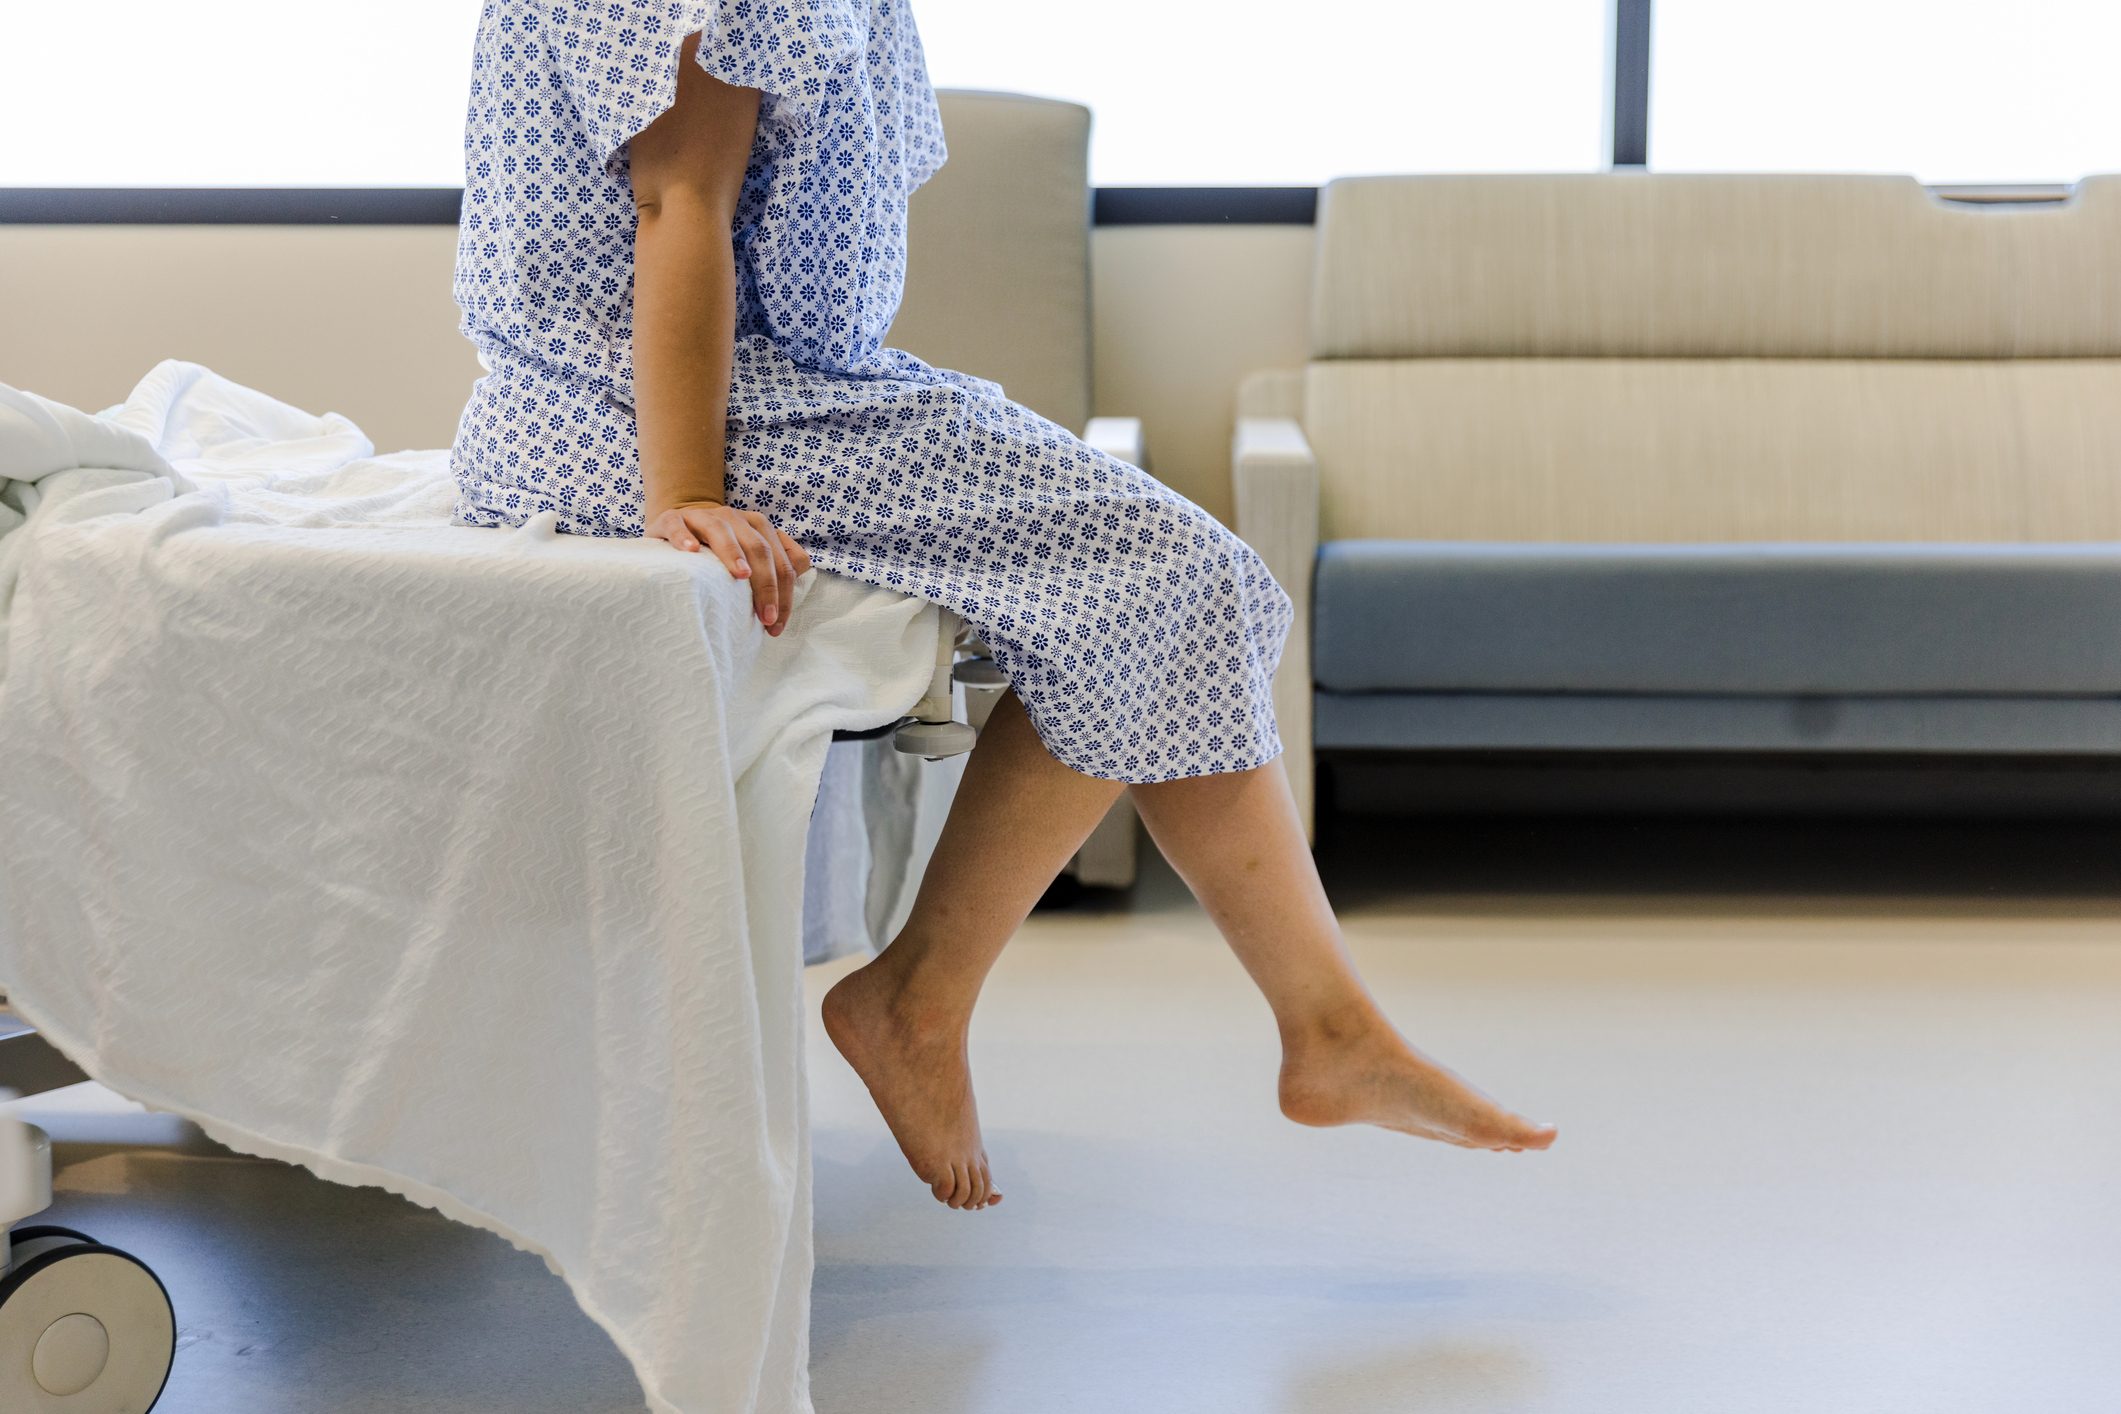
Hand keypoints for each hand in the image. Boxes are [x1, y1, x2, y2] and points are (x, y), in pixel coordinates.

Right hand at [645, 500, 812, 635]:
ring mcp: (702, 516)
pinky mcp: (672, 519)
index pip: (783, 559)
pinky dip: (684, 536)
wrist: (676, 528)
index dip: (784, 593)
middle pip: (759, 548)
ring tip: (742, 576)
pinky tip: (690, 551)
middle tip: (766, 618)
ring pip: (723, 531)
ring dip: (734, 554)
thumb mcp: (748, 561)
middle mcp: (734, 518)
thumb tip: (789, 598)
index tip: (776, 624)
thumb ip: (773, 571)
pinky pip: (678, 525)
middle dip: (767, 585)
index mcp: (759, 527)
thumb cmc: (716, 555)